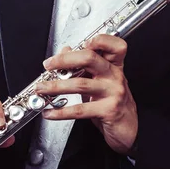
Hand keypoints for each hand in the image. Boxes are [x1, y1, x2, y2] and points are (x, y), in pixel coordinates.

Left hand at [36, 34, 137, 155]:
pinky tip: (50, 112)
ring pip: (80, 84)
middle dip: (65, 60)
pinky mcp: (108, 110)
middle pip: (90, 58)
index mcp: (114, 66)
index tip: (78, 44)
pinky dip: (61, 111)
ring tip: (42, 89)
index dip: (99, 40)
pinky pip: (80, 109)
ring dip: (56, 86)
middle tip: (49, 65)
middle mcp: (115, 76)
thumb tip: (66, 51)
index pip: (114, 45)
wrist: (128, 128)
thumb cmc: (113, 103)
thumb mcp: (101, 81)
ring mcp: (113, 92)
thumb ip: (84, 66)